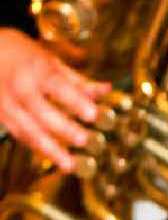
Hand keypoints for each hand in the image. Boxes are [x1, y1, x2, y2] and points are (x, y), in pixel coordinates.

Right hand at [0, 28, 109, 171]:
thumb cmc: (24, 54)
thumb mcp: (52, 61)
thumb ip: (78, 80)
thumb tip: (106, 90)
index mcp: (37, 70)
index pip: (59, 88)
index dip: (76, 102)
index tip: (94, 114)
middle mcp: (21, 88)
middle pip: (43, 113)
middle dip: (65, 129)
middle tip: (85, 141)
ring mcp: (7, 104)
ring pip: (29, 131)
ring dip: (51, 150)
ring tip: (70, 165)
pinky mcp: (0, 116)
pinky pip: (19, 135)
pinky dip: (36, 147)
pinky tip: (53, 158)